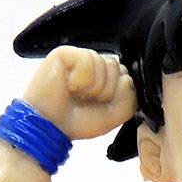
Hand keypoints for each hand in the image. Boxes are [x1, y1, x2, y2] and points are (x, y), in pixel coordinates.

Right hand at [22, 46, 136, 140]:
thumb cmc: (79, 121)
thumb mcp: (114, 115)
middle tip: (86, 99)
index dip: (116, 94)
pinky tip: (69, 85)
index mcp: (105, 78)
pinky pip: (88, 59)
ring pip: (104, 63)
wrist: (51, 127)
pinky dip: (81, 78)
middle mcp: (93, 65)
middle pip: (116, 66)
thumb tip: (126, 77)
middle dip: (106, 90)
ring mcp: (79, 57)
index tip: (100, 105)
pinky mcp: (65, 53)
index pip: (125, 75)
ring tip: (77, 93)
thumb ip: (130, 98)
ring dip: (93, 86)